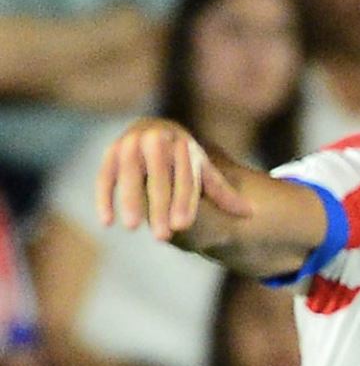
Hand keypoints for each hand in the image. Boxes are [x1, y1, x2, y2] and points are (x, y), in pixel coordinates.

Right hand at [96, 118, 252, 241]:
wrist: (154, 129)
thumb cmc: (184, 158)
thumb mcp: (202, 169)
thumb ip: (219, 190)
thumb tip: (249, 212)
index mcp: (183, 147)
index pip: (185, 179)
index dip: (184, 202)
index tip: (182, 227)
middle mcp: (156, 142)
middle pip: (159, 179)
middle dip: (159, 207)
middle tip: (162, 236)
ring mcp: (131, 145)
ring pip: (130, 176)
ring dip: (130, 200)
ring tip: (132, 227)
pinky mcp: (110, 153)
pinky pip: (105, 176)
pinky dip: (104, 198)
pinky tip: (107, 222)